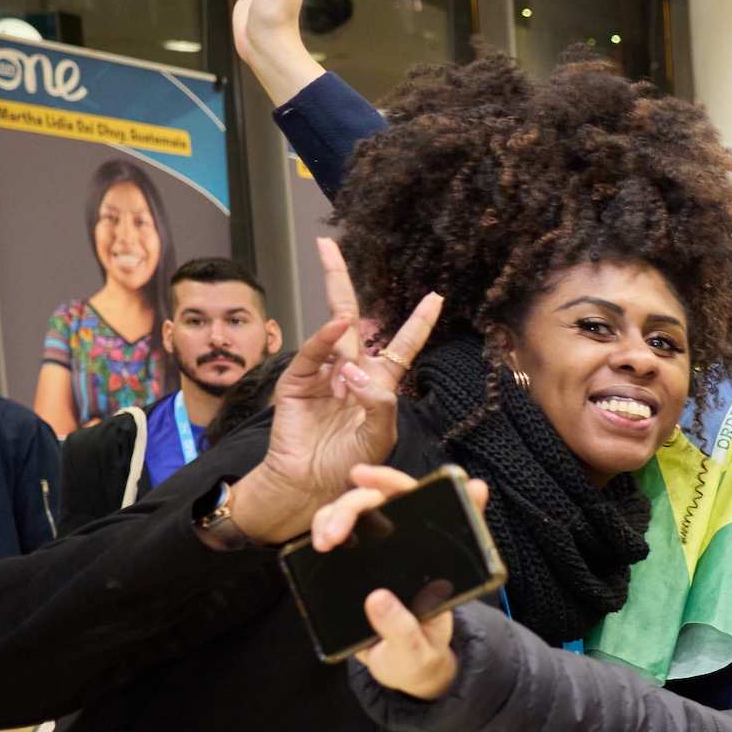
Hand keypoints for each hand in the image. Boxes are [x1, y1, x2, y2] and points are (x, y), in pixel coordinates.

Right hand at [229, 238, 436, 544]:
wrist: (312, 486)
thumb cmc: (349, 464)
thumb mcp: (379, 437)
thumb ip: (381, 406)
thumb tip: (363, 375)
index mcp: (378, 383)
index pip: (401, 345)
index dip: (417, 322)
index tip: (435, 297)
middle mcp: (348, 371)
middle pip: (349, 318)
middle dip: (338, 280)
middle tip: (328, 245)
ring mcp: (321, 374)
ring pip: (328, 330)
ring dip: (337, 316)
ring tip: (341, 303)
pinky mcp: (297, 382)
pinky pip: (311, 354)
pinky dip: (322, 339)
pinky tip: (335, 326)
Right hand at [329, 467, 485, 698]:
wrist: (404, 670)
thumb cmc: (420, 652)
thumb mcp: (421, 647)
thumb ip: (405, 628)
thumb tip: (377, 599)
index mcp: (431, 555)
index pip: (417, 502)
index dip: (392, 480)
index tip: (362, 473)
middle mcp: (403, 546)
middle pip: (374, 504)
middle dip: (348, 507)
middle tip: (332, 535)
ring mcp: (375, 553)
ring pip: (348, 517)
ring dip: (329, 519)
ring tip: (323, 544)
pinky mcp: (352, 565)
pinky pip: (333, 539)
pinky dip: (320, 534)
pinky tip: (314, 549)